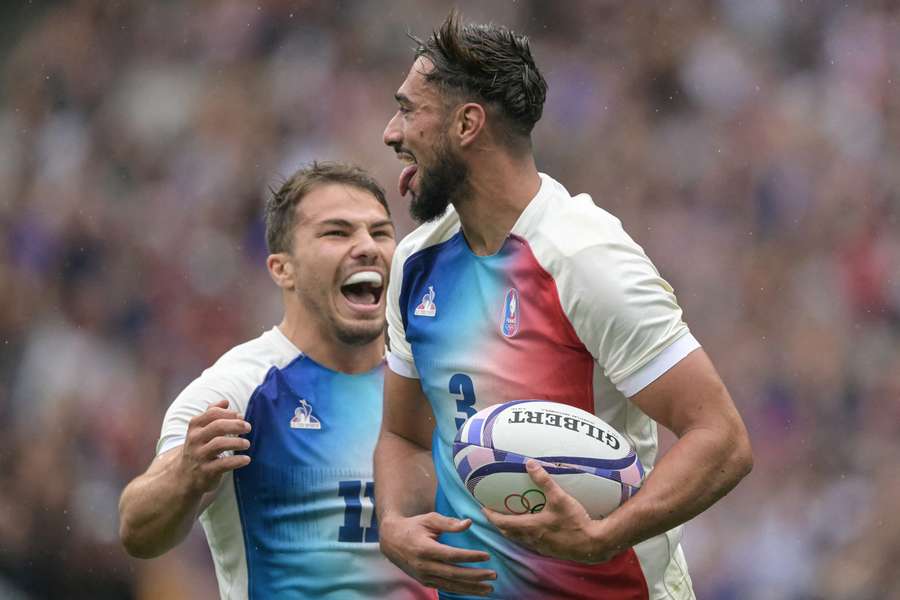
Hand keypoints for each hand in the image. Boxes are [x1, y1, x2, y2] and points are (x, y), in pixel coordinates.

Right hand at [178, 400, 251, 495]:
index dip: (229, 413)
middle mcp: (195, 440)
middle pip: (217, 426)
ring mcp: (200, 456)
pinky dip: (237, 461)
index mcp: (195, 426)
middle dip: (236, 425)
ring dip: (237, 442)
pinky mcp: (206, 471)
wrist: (183, 476)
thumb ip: (212, 413)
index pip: (212, 413)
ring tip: (247, 444)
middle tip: (248, 428)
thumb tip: (225, 401)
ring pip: (219, 444)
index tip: (241, 417)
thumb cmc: (199, 447)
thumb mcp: (200, 429)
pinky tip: (246, 459)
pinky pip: (223, 464)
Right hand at [379, 512, 495, 595]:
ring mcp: (424, 576)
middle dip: (475, 576)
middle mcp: (424, 565)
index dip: (470, 556)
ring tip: (489, 589)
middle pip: (453, 574)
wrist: (391, 541)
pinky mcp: (425, 581)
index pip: (451, 555)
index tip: (486, 556)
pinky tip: (474, 590)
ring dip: (471, 588)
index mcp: (425, 548)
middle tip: (493, 575)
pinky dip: (461, 590)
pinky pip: (445, 587)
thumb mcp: (429, 519)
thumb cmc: (413, 526)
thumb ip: (449, 522)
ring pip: (451, 585)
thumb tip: (469, 523)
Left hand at [483, 460, 617, 563]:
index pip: (502, 523)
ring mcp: (541, 547)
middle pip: (508, 532)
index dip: (490, 515)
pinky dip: (526, 533)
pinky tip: (534, 525)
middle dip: (499, 522)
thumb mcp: (559, 498)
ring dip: (512, 529)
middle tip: (495, 511)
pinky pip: (532, 542)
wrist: (593, 544)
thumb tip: (530, 463)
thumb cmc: (575, 522)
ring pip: (520, 538)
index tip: (483, 507)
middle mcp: (532, 539)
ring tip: (512, 516)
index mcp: (530, 527)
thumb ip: (544, 480)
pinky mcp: (550, 550)